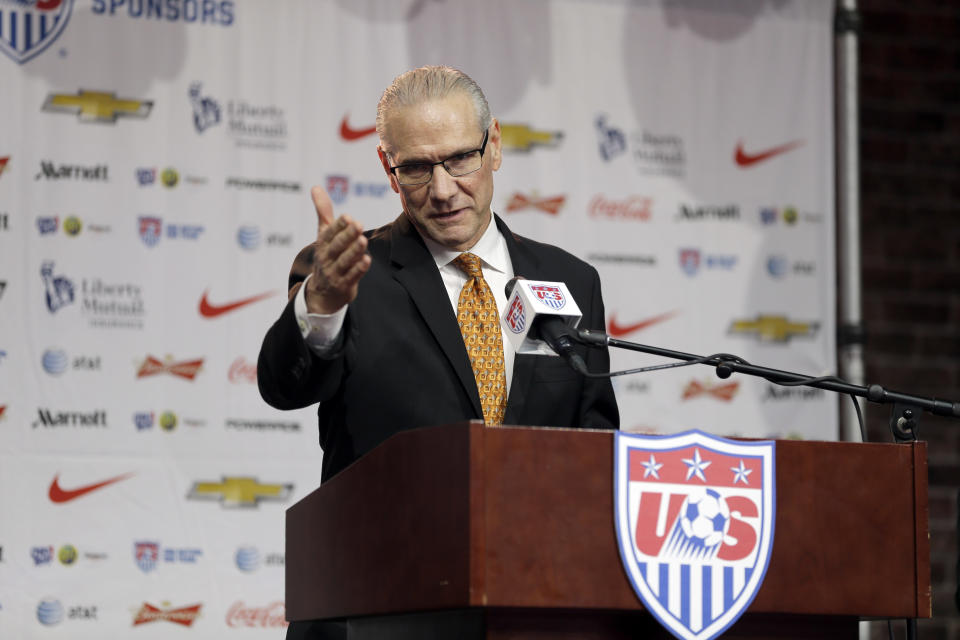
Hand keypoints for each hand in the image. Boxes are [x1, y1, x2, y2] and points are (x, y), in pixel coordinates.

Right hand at [304, 186, 370, 313]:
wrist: (322, 292)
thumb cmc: (327, 256)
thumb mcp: (323, 235)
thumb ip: (323, 212)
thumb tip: (316, 187)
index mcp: (322, 244)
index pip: (329, 233)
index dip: (338, 225)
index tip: (347, 217)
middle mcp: (326, 258)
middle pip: (337, 246)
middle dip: (347, 235)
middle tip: (359, 224)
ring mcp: (334, 273)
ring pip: (345, 261)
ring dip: (354, 251)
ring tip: (363, 240)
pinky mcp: (344, 285)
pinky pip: (352, 276)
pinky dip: (359, 269)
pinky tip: (367, 260)